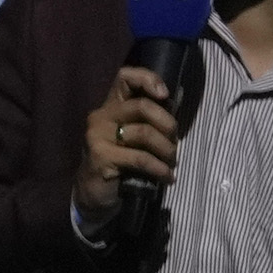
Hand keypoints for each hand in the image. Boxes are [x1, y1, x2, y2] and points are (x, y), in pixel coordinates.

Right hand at [74, 61, 181, 234]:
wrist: (94, 194)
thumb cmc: (121, 163)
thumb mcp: (135, 137)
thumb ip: (151, 119)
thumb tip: (178, 99)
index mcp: (111, 107)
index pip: (124, 78)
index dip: (147, 79)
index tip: (165, 95)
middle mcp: (101, 117)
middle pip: (142, 106)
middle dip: (168, 125)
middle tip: (174, 142)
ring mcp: (97, 136)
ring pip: (144, 133)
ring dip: (167, 150)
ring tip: (171, 163)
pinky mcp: (101, 157)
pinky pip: (141, 158)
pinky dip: (160, 169)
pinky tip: (167, 177)